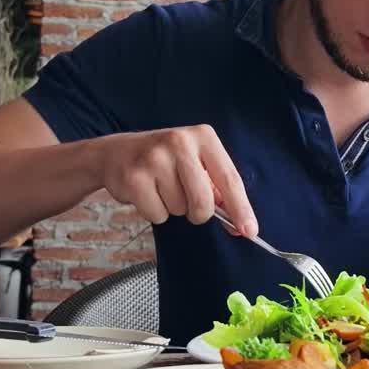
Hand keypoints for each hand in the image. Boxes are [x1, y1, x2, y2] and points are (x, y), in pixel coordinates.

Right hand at [96, 125, 257, 237]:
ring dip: (173, 208)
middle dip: (199, 213)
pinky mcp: (134, 178)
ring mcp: (154, 159)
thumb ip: (218, 189)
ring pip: (180, 210)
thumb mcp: (196, 162)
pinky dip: (155, 212)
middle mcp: (180, 142)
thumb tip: (242, 226)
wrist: (117, 152)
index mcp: (203, 136)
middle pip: (204, 201)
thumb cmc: (167, 161)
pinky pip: (157, 215)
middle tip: (189, 204)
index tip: (250, 231)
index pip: (230, 178)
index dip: (241, 208)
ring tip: (161, 188)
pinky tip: (147, 193)